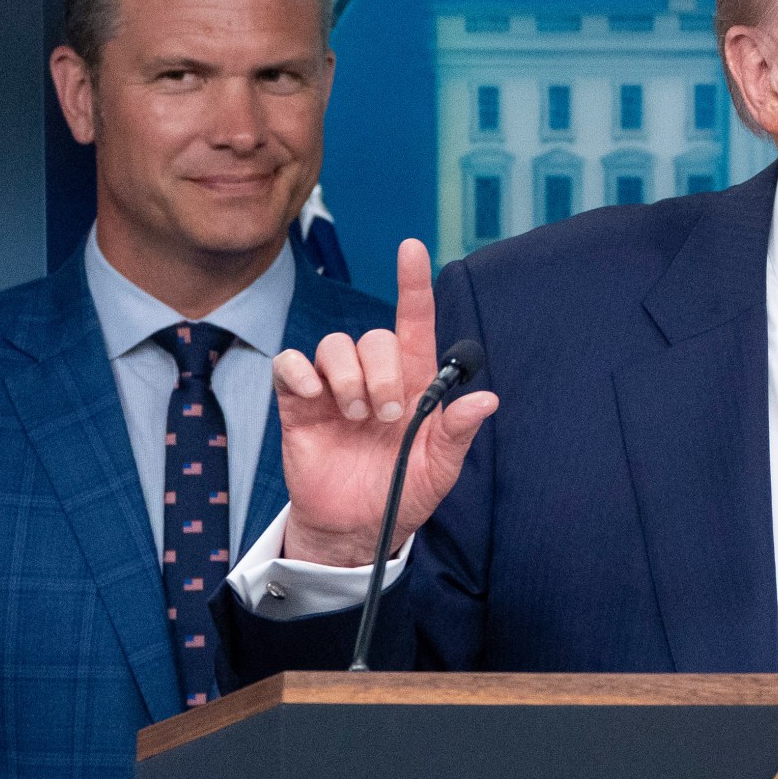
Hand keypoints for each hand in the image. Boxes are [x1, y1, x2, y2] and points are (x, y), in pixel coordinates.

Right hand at [274, 239, 497, 566]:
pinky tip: (312, 397)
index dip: (413, 284)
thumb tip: (487, 399)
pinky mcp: (299, 404)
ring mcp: (334, 389)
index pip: (414, 322)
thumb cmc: (401, 494)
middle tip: (387, 415)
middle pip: (373, 337)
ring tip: (356, 418)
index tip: (412, 248)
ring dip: (347, 377)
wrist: (355, 530)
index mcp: (413, 383)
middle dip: (382, 373)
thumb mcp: (440, 469)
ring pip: (334, 345)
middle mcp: (373, 377)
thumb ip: (458, 432)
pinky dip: (298, 372)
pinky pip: (290, 364)